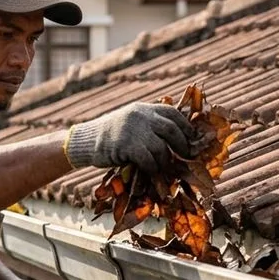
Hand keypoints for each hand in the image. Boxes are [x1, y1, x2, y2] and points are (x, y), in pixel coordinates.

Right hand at [64, 103, 195, 173]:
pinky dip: (152, 167)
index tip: (192, 138)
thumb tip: (177, 138)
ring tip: (164, 168)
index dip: (185, 126)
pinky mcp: (126, 144)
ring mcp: (133, 129)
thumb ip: (150, 124)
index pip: (172, 113)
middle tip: (186, 156)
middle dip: (182, 145)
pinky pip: (147, 158)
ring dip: (165, 161)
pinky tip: (151, 171)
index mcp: (144, 108)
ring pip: (161, 147)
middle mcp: (141, 116)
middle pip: (171, 130)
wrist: (86, 140)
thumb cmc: (112, 136)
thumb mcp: (132, 122)